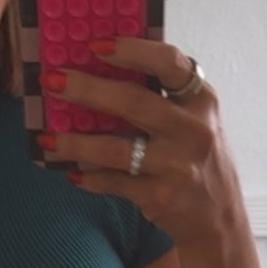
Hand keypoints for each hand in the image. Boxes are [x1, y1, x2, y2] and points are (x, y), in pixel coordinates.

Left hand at [41, 39, 243, 251]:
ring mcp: (177, 167)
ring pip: (115, 148)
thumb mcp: (195, 121)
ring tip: (48, 138)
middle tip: (53, 82)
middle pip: (132, 101)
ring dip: (75, 142)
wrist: (219, 220)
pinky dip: (90, 177)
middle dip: (86, 89)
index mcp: (201, 100)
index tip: (96, 47)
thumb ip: (162, 99)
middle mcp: (193, 131)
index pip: (167, 63)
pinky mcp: (160, 198)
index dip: (131, 51)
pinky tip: (72, 172)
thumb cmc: (198, 161)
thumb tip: (100, 78)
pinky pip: (114, 182)